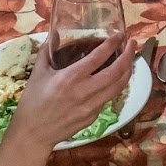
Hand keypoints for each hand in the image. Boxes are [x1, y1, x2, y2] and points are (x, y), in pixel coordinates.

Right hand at [7, 30, 136, 151]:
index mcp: (70, 78)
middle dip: (128, 55)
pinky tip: (115, 78)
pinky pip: (109, 98)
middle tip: (132, 43)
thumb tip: (55, 32)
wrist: (33, 133)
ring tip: (130, 59)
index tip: (120, 35)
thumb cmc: (33, 101)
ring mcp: (91, 106)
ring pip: (118, 86)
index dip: (113, 43)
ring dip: (128, 71)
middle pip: (116, 71)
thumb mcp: (37, 73)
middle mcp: (84, 91)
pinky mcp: (94, 117)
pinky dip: (115, 86)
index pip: (99, 56)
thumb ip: (47, 50)